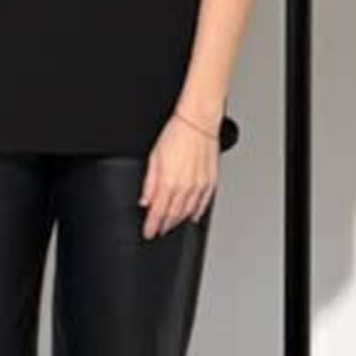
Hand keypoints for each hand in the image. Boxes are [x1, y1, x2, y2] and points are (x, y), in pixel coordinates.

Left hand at [142, 110, 221, 239]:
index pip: (158, 212)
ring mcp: (199, 186)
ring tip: (171, 224)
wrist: (197, 123)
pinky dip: (196, 212)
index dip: (152, 226)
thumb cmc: (176, 135)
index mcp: (168, 182)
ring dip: (178, 221)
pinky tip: (191, 216)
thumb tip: (145, 200)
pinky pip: (203, 204)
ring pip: (188, 212)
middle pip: (173, 215)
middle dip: (164, 226)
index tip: (148, 232)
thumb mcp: (154, 158)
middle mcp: (185, 187)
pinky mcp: (211, 182)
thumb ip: (149, 183)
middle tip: (158, 230)